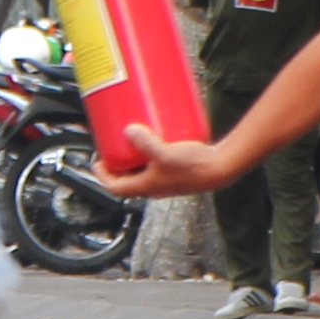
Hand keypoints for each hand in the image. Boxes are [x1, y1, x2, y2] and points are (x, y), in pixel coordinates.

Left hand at [96, 131, 226, 198]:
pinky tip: (158, 136)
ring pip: (143, 170)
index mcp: (146, 187)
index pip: (115, 187)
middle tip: (115, 145)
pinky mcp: (177, 171)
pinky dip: (152, 152)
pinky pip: (158, 163)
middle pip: (127, 177)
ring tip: (134, 137)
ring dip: (135, 157)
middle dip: (118, 162)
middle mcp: (154, 186)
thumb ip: (146, 142)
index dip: (102, 175)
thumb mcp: (165, 153)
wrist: (222, 169)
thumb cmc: (195, 167)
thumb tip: (129, 130)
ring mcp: (166, 180)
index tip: (97, 161)